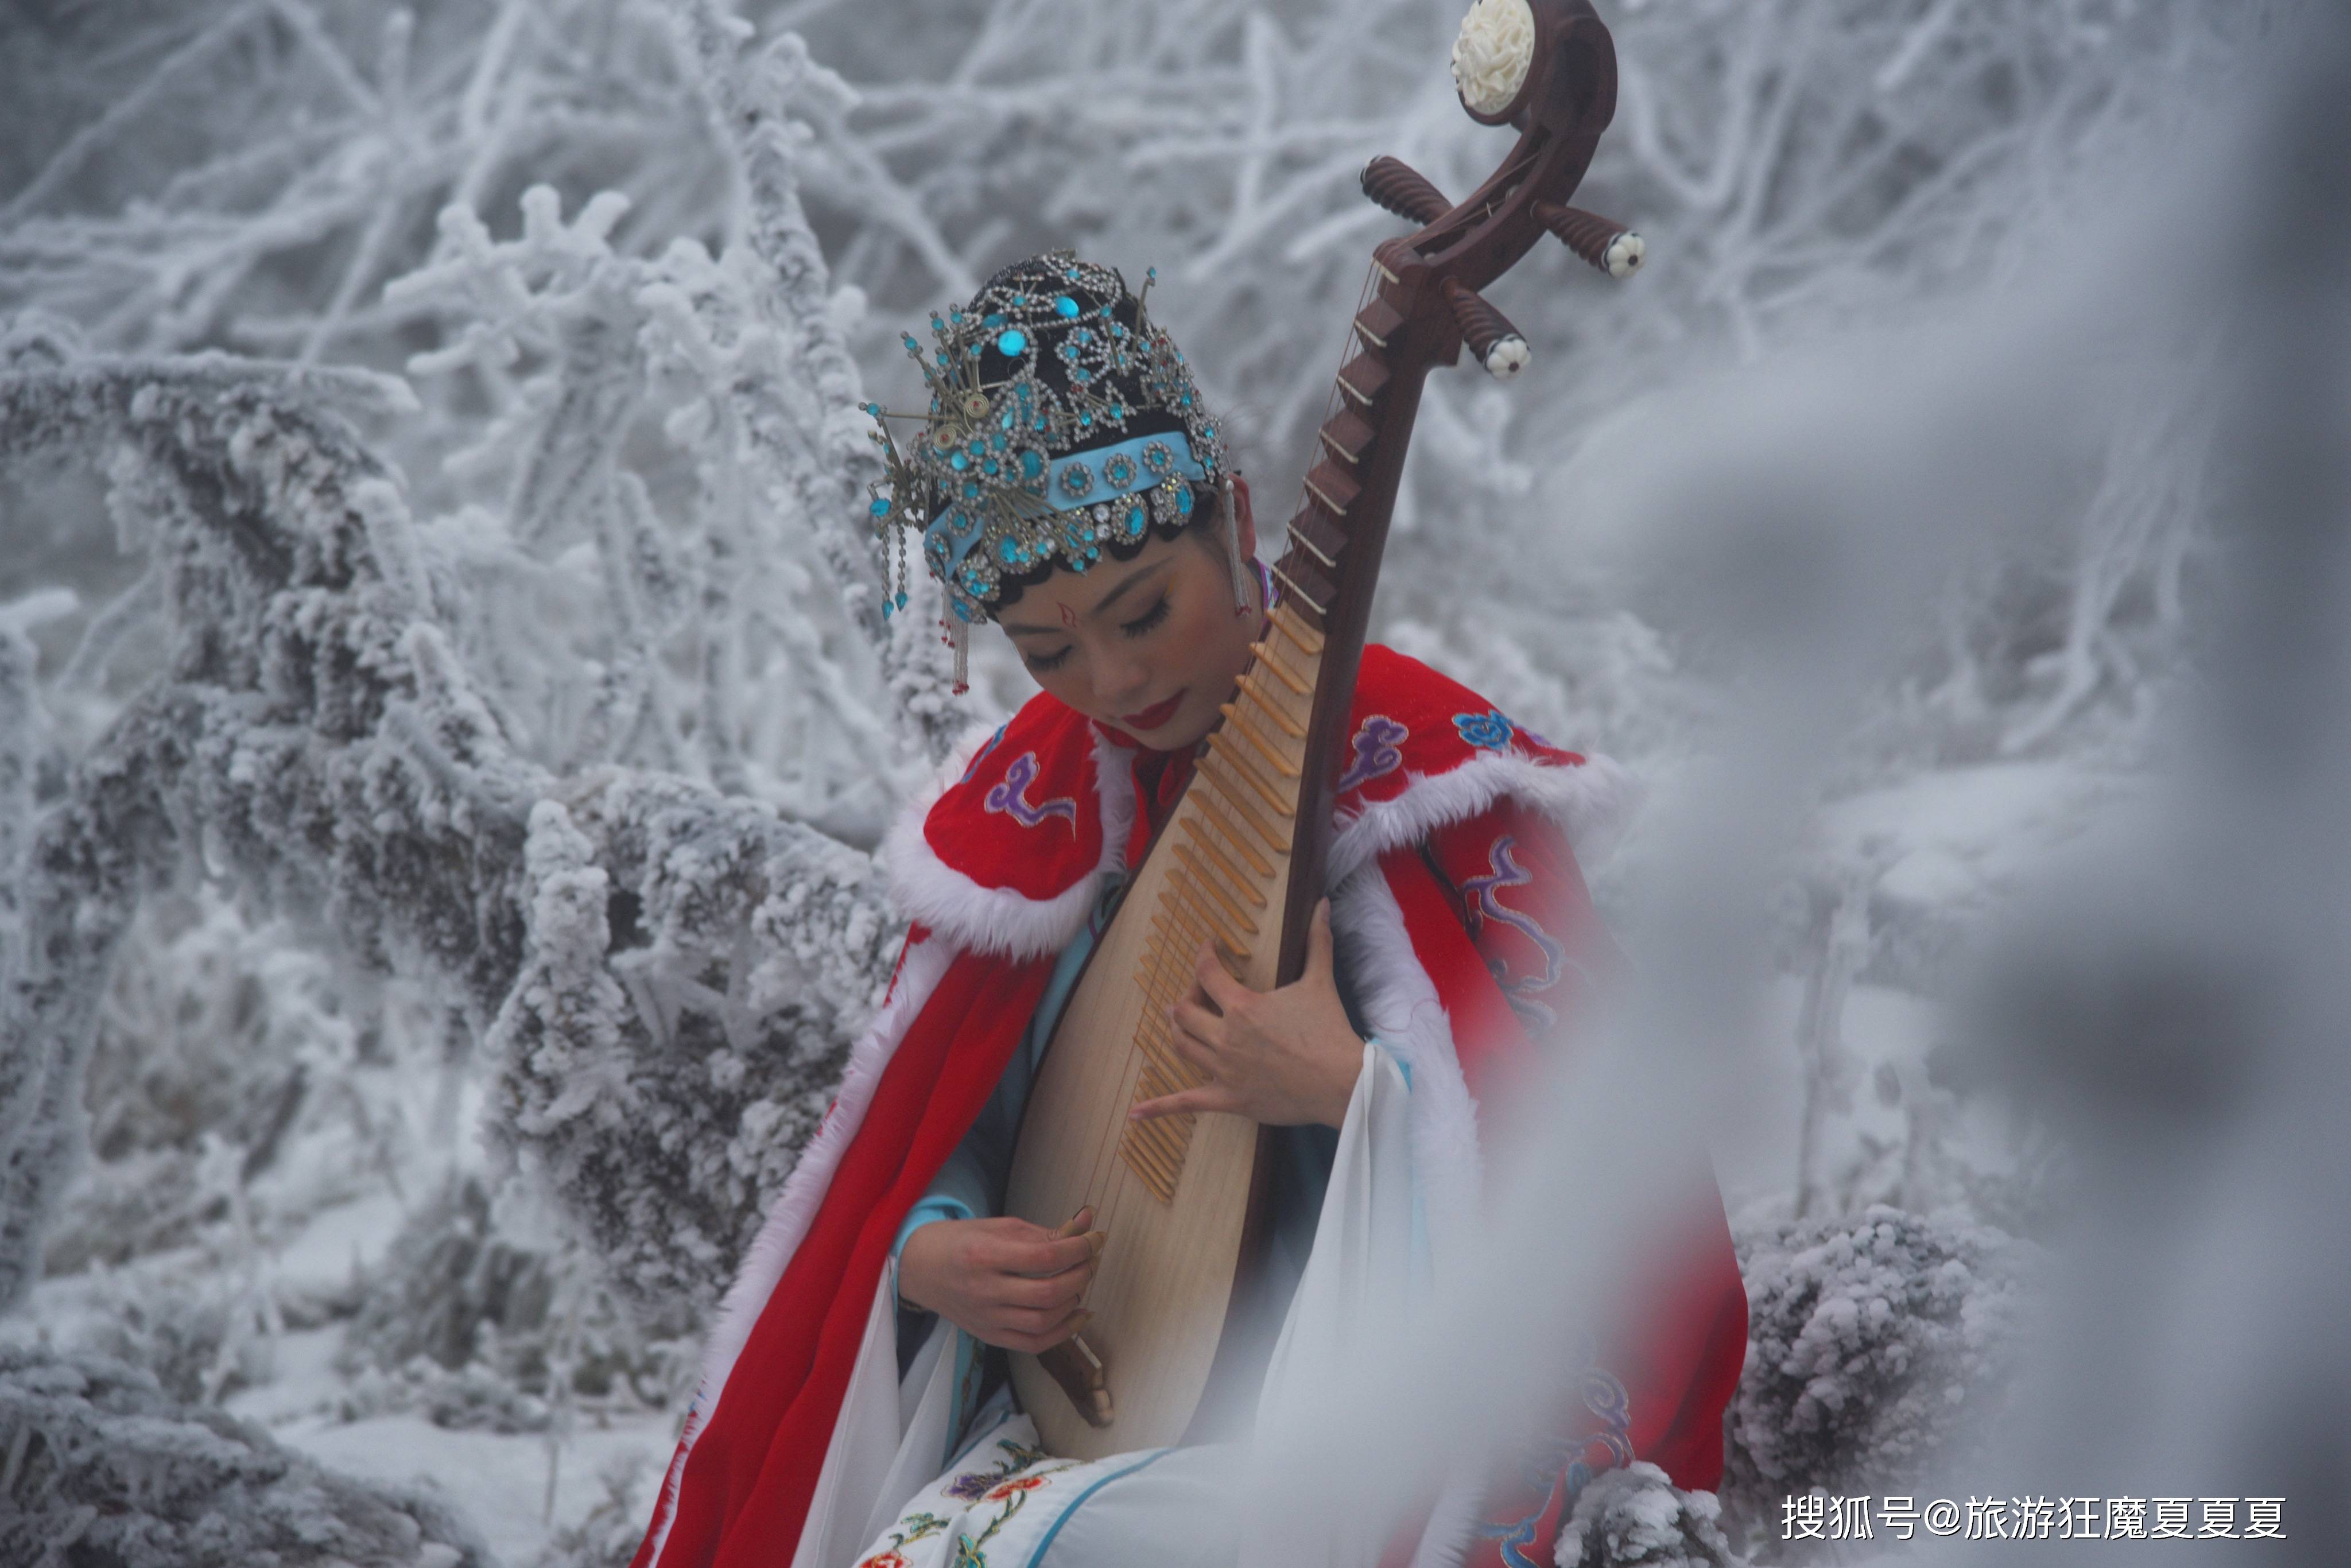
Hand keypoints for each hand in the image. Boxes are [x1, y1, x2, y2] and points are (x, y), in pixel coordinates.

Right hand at [897, 1207, 1103, 1352]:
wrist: (918, 1269)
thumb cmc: (960, 1241)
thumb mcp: (999, 1226)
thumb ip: (1043, 1231)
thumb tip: (1087, 1222)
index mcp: (984, 1255)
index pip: (1045, 1257)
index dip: (1079, 1248)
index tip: (1096, 1238)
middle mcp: (984, 1291)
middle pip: (1047, 1292)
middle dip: (1081, 1275)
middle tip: (1091, 1260)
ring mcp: (986, 1318)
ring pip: (1043, 1321)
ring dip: (1074, 1301)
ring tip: (1081, 1282)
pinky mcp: (989, 1336)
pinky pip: (1033, 1344)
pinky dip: (1062, 1333)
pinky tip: (1079, 1315)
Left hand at [1134, 898, 1363, 1129]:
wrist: (1342, 1083)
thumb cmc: (1329, 1031)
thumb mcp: (1320, 982)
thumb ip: (1317, 941)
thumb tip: (1323, 905)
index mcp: (1242, 1007)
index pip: (1207, 973)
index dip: (1204, 955)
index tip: (1208, 947)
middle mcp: (1225, 1038)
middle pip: (1184, 1012)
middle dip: (1187, 998)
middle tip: (1199, 993)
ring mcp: (1223, 1071)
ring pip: (1182, 1046)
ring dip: (1177, 1031)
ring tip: (1180, 1022)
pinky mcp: (1229, 1099)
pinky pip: (1186, 1103)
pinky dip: (1158, 1108)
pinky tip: (1133, 1114)